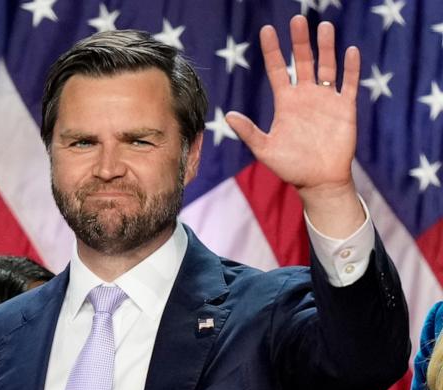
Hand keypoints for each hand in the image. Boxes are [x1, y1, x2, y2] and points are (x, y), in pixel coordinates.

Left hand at [225, 16, 358, 194]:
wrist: (318, 181)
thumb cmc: (290, 166)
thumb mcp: (264, 149)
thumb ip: (248, 131)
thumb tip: (228, 116)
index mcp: (285, 102)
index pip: (278, 69)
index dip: (272, 50)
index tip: (267, 30)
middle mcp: (305, 95)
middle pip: (303, 61)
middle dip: (300, 41)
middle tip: (297, 19)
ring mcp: (326, 100)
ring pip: (327, 67)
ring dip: (326, 48)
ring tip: (324, 27)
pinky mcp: (345, 108)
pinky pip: (348, 84)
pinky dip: (351, 68)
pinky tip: (350, 51)